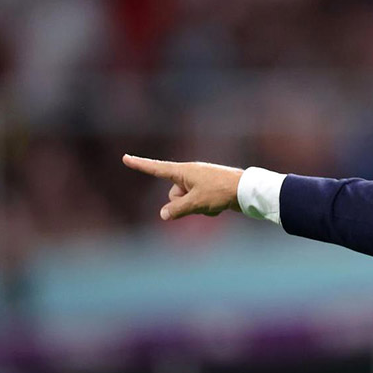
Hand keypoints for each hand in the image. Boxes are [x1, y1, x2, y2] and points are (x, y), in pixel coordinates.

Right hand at [122, 154, 243, 220]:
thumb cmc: (220, 192)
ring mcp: (200, 182)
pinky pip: (199, 204)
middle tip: (201, 202)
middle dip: (182, 204)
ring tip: (213, 204)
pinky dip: (206, 208)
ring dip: (196, 208)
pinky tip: (219, 207)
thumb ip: (177, 209)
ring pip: (187, 201)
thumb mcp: (196, 202)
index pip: (156, 168)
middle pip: (173, 194)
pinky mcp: (209, 190)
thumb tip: (163, 214)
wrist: (246, 191)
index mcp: (183, 171)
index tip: (125, 158)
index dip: (140, 165)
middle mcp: (190, 174)